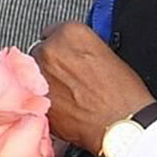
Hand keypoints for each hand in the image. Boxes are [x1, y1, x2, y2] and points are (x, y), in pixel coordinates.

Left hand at [33, 22, 154, 152]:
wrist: (121, 124)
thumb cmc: (123, 94)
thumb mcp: (107, 54)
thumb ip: (81, 47)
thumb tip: (73, 52)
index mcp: (70, 33)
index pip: (54, 31)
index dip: (62, 47)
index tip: (67, 56)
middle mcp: (50, 50)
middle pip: (41, 52)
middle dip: (51, 64)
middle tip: (70, 78)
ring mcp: (40, 75)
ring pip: (33, 75)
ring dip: (45, 82)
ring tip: (68, 95)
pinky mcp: (35, 99)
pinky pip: (33, 95)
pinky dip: (44, 100)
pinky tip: (64, 107)